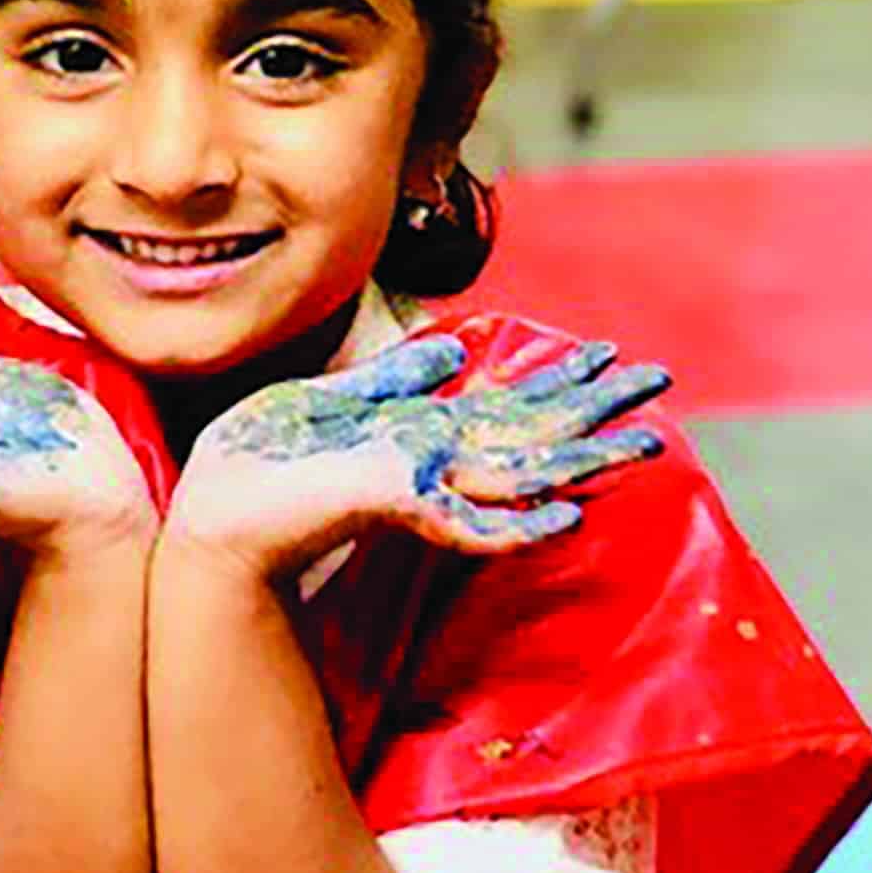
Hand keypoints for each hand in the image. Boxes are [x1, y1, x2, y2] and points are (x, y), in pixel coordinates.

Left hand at [165, 336, 669, 578]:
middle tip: (660, 382)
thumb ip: (393, 379)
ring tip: (642, 441)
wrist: (211, 518)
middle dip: (595, 408)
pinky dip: (517, 525)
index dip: (558, 380)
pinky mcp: (392, 508)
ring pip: (518, 475)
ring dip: (581, 459)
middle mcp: (429, 460)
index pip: (506, 405)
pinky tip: (565, 515)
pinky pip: (467, 524)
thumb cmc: (259, 463)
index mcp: (418, 433)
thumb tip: (454, 348)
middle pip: (531, 433)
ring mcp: (417, 488)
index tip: (608, 352)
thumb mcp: (329, 400)